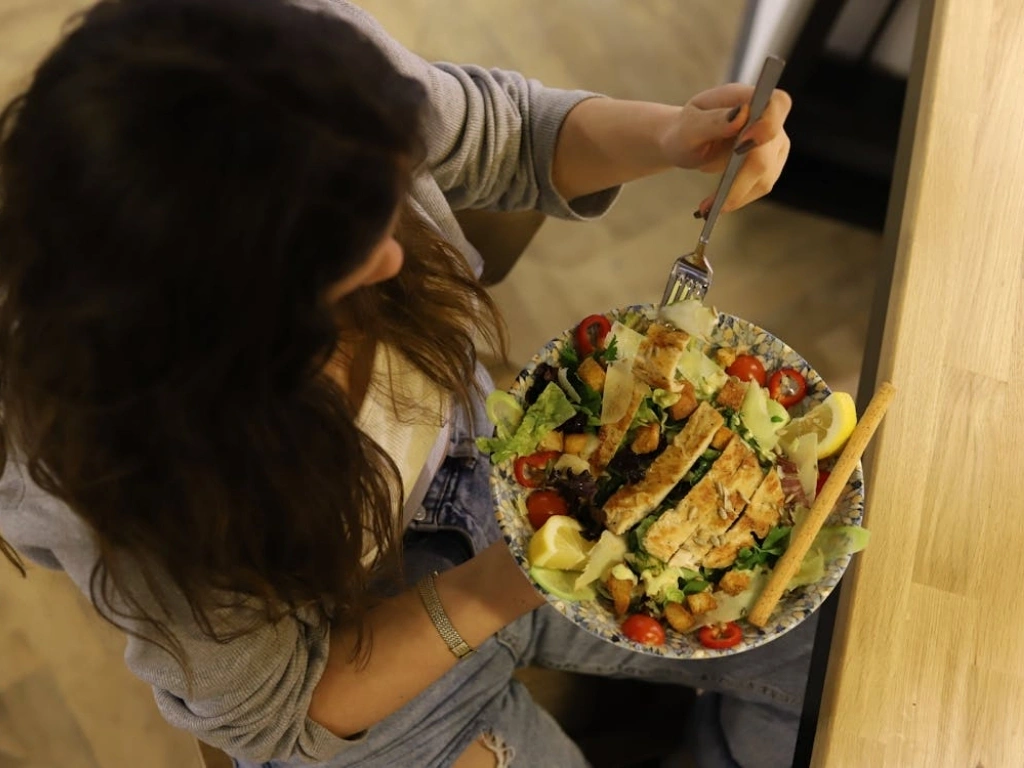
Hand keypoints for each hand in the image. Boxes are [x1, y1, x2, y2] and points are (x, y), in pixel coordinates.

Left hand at [659, 83, 792, 214]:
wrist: (685, 141)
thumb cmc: (686, 129)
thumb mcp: (689, 126)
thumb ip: (712, 120)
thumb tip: (740, 115)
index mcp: (747, 98)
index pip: (777, 104)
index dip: (768, 124)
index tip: (742, 145)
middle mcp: (768, 119)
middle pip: (767, 152)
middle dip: (738, 181)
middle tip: (710, 202)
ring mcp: (773, 142)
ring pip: (766, 175)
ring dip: (735, 195)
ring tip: (706, 207)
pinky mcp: (771, 163)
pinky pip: (760, 186)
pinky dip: (737, 198)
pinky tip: (716, 205)